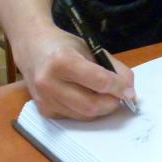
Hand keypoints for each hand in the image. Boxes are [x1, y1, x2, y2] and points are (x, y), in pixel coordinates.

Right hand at [18, 27, 136, 119]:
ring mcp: (44, 99)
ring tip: (106, 96)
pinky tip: (87, 97)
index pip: (99, 81)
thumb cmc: (64, 45)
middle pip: (91, 105)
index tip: (130, 91)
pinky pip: (73, 116)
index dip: (119, 88)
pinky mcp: (44, 110)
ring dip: (101, 109)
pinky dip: (86, 111)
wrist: (32, 48)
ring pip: (83, 115)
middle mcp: (49, 82)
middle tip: (120, 97)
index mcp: (62, 61)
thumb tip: (129, 88)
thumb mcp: (90, 48)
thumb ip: (112, 67)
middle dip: (111, 103)